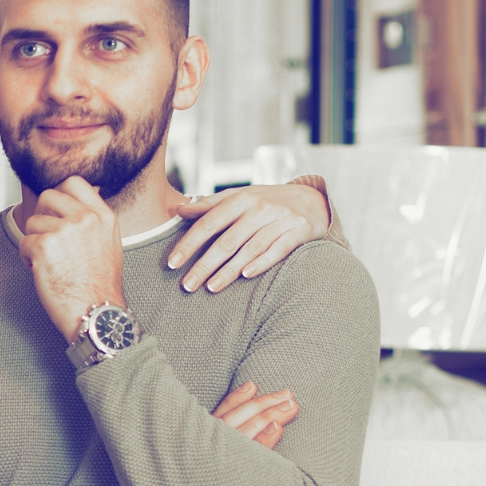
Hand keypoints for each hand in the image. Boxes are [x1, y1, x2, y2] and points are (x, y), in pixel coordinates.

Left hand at [15, 177, 124, 340]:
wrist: (96, 313)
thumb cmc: (100, 287)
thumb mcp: (108, 243)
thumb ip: (92, 221)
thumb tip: (70, 205)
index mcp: (103, 215)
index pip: (74, 182)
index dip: (59, 195)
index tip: (55, 212)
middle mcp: (85, 218)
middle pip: (48, 196)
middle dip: (42, 216)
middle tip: (47, 239)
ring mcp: (64, 230)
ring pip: (33, 221)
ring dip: (34, 240)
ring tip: (47, 261)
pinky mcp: (45, 246)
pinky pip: (24, 242)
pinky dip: (26, 257)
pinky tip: (41, 271)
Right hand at [115, 380, 299, 485]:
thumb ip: (196, 469)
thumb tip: (216, 459)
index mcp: (186, 453)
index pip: (216, 419)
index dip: (236, 400)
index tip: (255, 386)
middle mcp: (194, 457)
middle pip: (234, 420)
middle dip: (263, 404)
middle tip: (287, 394)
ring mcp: (204, 471)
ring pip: (242, 433)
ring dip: (268, 415)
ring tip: (289, 405)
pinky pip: (244, 459)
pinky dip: (262, 441)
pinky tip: (277, 429)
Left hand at [168, 179, 330, 292]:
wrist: (313, 199)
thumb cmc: (267, 201)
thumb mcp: (240, 196)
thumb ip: (210, 204)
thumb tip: (179, 209)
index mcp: (241, 198)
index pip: (209, 222)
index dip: (189, 243)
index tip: (173, 263)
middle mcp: (260, 208)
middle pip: (227, 240)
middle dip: (204, 265)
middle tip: (187, 285)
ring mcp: (280, 220)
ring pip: (250, 248)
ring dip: (229, 270)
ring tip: (211, 288)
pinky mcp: (298, 232)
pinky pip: (278, 250)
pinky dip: (262, 262)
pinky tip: (246, 276)